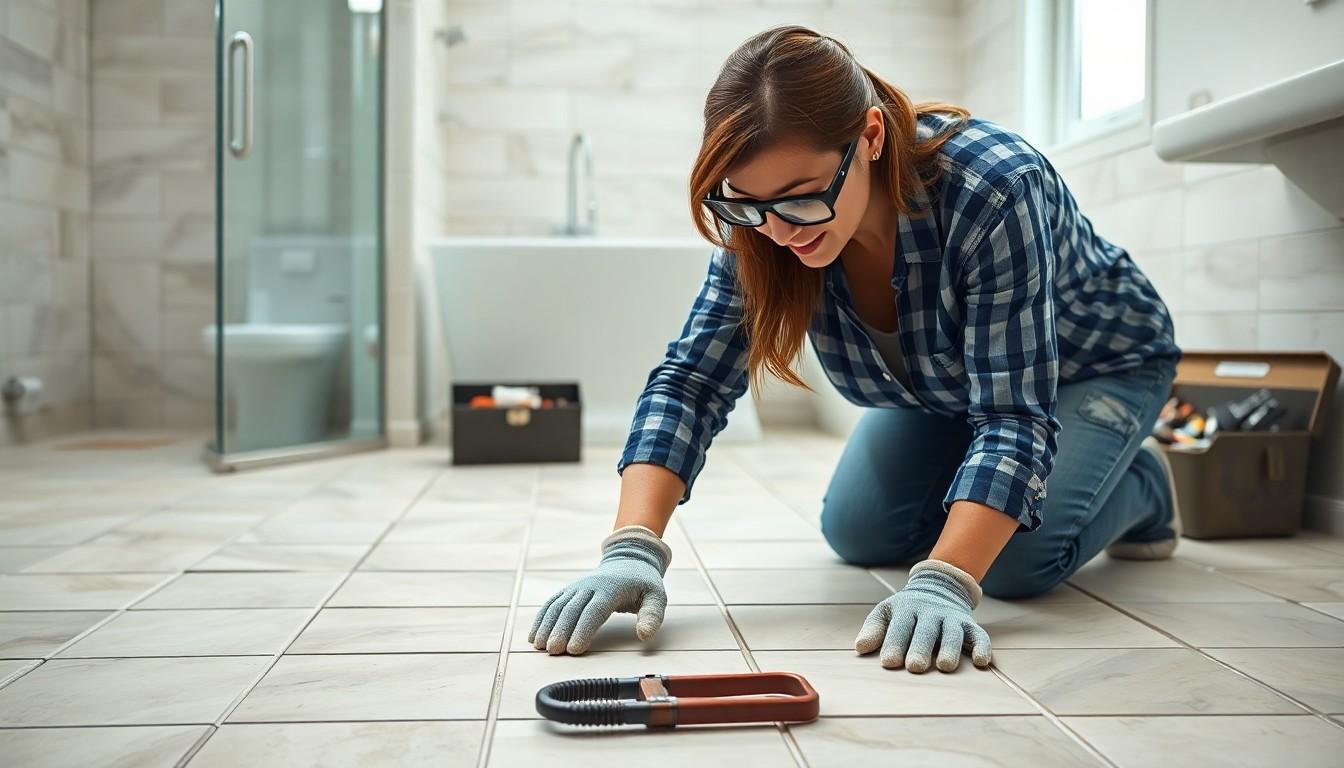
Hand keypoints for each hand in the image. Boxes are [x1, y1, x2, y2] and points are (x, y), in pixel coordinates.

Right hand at [528, 525, 671, 654]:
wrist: (629, 559)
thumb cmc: (644, 583)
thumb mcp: (656, 597)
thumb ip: (652, 616)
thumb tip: (644, 635)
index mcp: (611, 589)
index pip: (594, 611)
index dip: (583, 630)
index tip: (574, 649)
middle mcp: (590, 586)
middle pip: (571, 610)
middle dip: (561, 631)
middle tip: (553, 651)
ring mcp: (577, 587)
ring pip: (558, 606)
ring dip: (546, 625)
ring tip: (539, 646)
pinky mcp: (569, 590)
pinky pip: (552, 603)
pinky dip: (541, 618)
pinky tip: (534, 635)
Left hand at [855, 559, 991, 672]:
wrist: (939, 586)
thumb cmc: (906, 610)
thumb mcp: (887, 613)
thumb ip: (874, 630)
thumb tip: (859, 648)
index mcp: (907, 610)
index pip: (899, 628)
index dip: (893, 644)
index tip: (888, 662)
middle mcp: (930, 613)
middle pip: (925, 632)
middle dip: (920, 649)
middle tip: (914, 667)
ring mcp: (951, 618)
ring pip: (952, 633)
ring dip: (950, 649)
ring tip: (945, 666)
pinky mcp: (969, 625)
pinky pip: (979, 635)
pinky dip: (983, 647)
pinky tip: (982, 662)